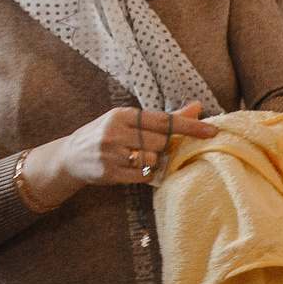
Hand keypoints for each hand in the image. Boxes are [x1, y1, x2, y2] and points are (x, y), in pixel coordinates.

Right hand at [21, 103, 219, 208]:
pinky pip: (143, 177)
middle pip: (161, 143)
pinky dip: (147, 175)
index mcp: (122, 115)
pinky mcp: (110, 173)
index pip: (164, 120)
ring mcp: (111, 154)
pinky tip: (136, 169)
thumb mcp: (129, 121)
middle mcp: (115, 132)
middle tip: (160, 148)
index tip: (213, 131)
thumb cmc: (107, 135)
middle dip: (167, 147)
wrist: (69, 157)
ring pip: (152, 160)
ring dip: (155, 162)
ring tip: (140, 158)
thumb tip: (197, 107)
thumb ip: (164, 117)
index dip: (190, 126)